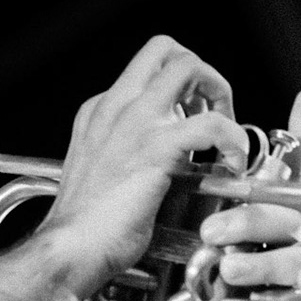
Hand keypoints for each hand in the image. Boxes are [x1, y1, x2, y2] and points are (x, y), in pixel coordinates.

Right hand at [35, 36, 248, 300]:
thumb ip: (128, 155)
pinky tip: (232, 163)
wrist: (68, 250)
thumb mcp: (101, 174)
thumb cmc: (84, 228)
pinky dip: (232, 139)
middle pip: (166, 50)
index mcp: (100, 112)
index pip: (145, 73)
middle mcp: (115, 107)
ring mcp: (134, 123)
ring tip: (227, 133)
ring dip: (220, 93)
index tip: (192, 118)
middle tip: (214, 110)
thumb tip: (165, 161)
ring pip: (188, 66)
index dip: (179, 90)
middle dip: (201, 73)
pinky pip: (211, 124)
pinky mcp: (155, 148)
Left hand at [190, 89, 300, 300]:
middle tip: (211, 234)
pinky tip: (297, 288)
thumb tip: (169, 185)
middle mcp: (290, 248)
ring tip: (229, 273)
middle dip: (250, 220)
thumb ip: (191, 233)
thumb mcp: (188, 272)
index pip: (284, 177)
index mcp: (261, 231)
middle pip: (286, 216)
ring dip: (267, 261)